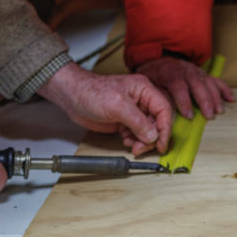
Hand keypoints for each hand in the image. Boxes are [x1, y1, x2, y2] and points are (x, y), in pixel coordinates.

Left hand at [38, 62, 172, 155]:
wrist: (72, 96)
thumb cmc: (90, 91)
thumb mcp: (116, 105)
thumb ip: (137, 121)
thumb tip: (153, 136)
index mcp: (144, 89)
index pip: (164, 110)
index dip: (165, 128)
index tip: (161, 144)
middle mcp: (141, 99)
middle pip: (158, 122)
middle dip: (152, 137)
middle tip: (141, 147)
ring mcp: (133, 111)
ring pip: (148, 130)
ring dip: (142, 141)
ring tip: (131, 145)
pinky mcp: (124, 120)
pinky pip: (137, 133)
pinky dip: (134, 140)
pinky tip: (125, 141)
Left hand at [135, 56, 234, 119]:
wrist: (156, 61)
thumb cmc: (153, 78)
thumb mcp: (149, 85)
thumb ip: (158, 96)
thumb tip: (165, 112)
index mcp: (169, 73)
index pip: (178, 86)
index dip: (184, 101)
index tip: (189, 116)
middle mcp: (184, 70)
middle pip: (196, 84)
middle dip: (204, 100)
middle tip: (209, 115)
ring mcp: (195, 71)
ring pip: (207, 82)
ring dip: (215, 97)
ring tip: (219, 111)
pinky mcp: (202, 73)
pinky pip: (215, 80)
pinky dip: (224, 89)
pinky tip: (231, 99)